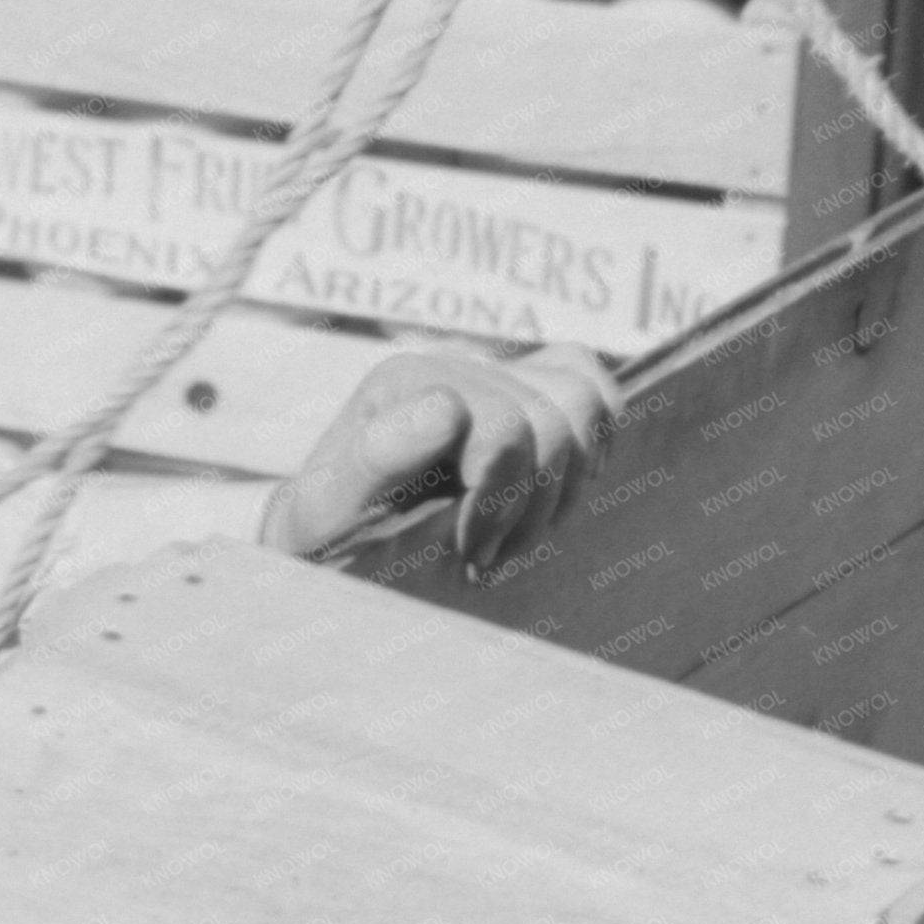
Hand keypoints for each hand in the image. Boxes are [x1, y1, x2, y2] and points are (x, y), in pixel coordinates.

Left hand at [258, 344, 618, 573]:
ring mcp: (495, 372)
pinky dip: (594, 442)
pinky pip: (591, 386)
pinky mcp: (528, 388)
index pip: (504, 430)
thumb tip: (447, 409)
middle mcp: (452, 364)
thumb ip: (380, 456)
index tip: (469, 553)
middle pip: (551, 422)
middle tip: (487, 558)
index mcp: (404, 385)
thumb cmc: (329, 532)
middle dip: (531, 505)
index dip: (501, 502)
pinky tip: (552, 493)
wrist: (334, 536)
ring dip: (563, 485)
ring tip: (515, 535)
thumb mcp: (329, 511)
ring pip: (583, 402)